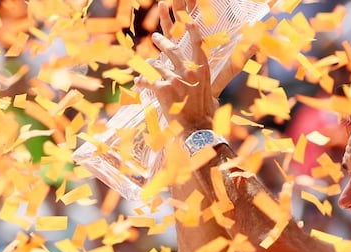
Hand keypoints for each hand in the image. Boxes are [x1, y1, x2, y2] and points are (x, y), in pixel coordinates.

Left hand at [141, 3, 216, 132]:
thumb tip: (206, 85)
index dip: (193, 32)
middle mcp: (189, 72)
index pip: (198, 46)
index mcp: (203, 72)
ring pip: (157, 66)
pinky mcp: (162, 89)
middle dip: (162, 42)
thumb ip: (205, 83)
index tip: (189, 22)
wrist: (197, 129)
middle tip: (156, 37)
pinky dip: (142, 81)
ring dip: (149, 66)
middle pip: (173, 51)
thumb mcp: (211, 94)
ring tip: (145, 65)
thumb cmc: (206, 114)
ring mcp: (175, 80)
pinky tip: (138, 82)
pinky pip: (148, 80)